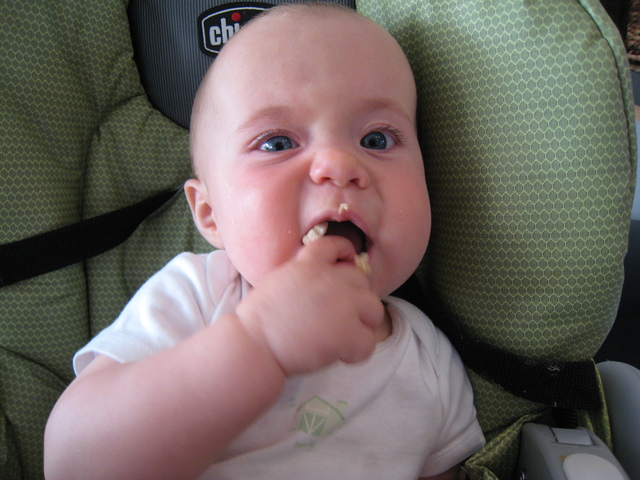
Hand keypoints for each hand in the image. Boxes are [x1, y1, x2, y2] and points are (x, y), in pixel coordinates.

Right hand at [235, 236, 384, 374]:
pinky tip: (341, 355)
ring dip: (363, 323)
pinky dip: (357, 352)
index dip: (345, 252)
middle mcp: (331, 279)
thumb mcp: (279, 281)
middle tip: (339, 316)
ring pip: (374, 309)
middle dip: (353, 297)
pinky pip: (369, 341)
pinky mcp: (348, 333)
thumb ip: (303, 275)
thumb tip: (319, 284)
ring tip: (346, 337)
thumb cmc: (258, 319)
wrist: (256, 343)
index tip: (346, 262)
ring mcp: (343, 305)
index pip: (336, 245)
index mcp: (309, 264)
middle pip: (361, 280)